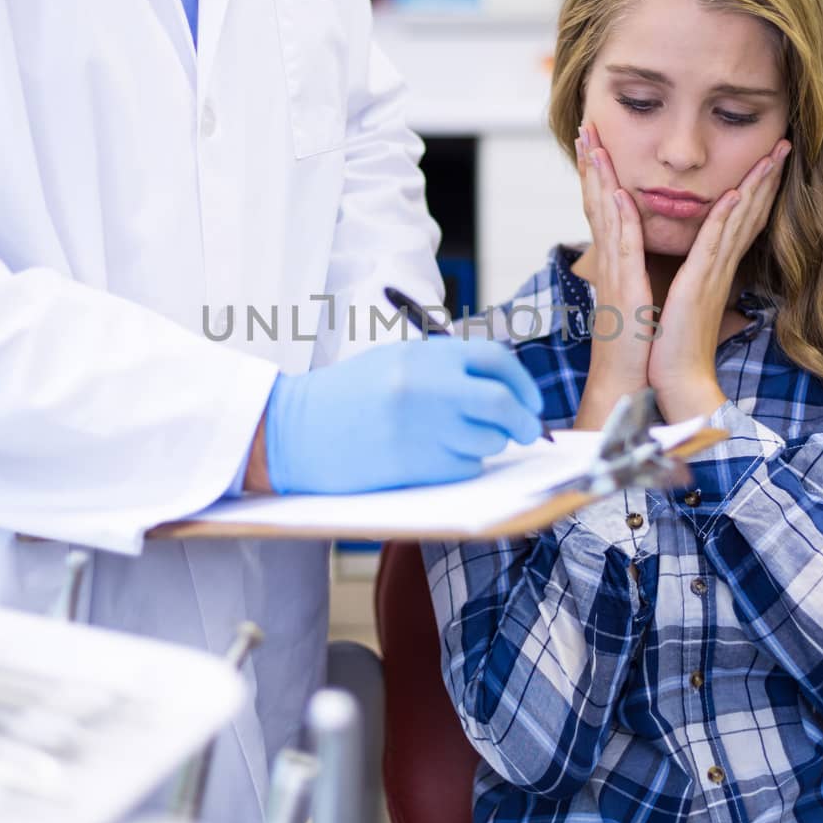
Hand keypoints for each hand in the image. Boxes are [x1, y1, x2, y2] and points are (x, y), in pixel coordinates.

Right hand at [261, 337, 544, 493]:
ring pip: (487, 440)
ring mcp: (422, 428)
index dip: (521, 382)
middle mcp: (428, 388)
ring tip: (467, 441)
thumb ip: (444, 368)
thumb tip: (501, 387)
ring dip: (490, 444)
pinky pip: (464, 467)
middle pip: (502, 403)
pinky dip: (464, 465)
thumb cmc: (346, 396)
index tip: (528, 400)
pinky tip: (439, 458)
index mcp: (424, 356)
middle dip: (524, 420)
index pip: (495, 360)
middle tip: (527, 430)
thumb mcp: (394, 362)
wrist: (295, 431)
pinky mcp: (414, 466)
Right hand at [573, 122, 654, 429]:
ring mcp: (613, 273)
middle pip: (596, 201)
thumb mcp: (641, 302)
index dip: (599, 175)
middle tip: (583, 126)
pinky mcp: (624, 287)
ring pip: (603, 213)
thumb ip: (640, 276)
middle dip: (590, 163)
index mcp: (616, 264)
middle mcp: (610, 263)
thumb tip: (646, 263)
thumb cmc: (640, 348)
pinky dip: (620, 213)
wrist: (631, 383)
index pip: (606, 209)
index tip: (595, 143)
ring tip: (591, 141)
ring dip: (597, 175)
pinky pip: (622, 242)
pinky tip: (618, 189)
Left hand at [650, 139, 790, 421]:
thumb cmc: (675, 345)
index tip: (769, 160)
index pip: (741, 221)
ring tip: (773, 154)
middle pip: (750, 213)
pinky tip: (736, 193)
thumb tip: (698, 272)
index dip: (757, 189)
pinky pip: (715, 245)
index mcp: (715, 269)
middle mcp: (720, 267)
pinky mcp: (699, 285)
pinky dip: (726, 218)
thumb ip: (695, 281)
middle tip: (785, 144)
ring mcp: (713, 275)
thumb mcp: (685, 302)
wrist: (674, 380)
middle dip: (767, 177)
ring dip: (755, 185)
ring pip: (739, 220)